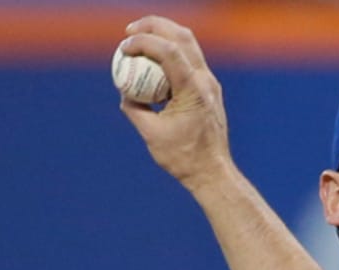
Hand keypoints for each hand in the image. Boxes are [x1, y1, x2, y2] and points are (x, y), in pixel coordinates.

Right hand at [117, 16, 231, 192]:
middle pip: (181, 36)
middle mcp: (206, 82)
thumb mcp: (151, 134)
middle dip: (153, 26)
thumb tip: (124, 91)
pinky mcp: (210, 89)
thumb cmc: (184, 159)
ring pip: (188, 44)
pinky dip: (171, 53)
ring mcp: (211, 84)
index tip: (124, 48)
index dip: (143, 42)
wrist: (214, 174)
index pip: (168, 50)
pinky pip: (190, 60)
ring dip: (163, 35)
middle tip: (130, 31)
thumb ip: (134, 108)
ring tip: (140, 40)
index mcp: (193, 91)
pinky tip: (154, 62)